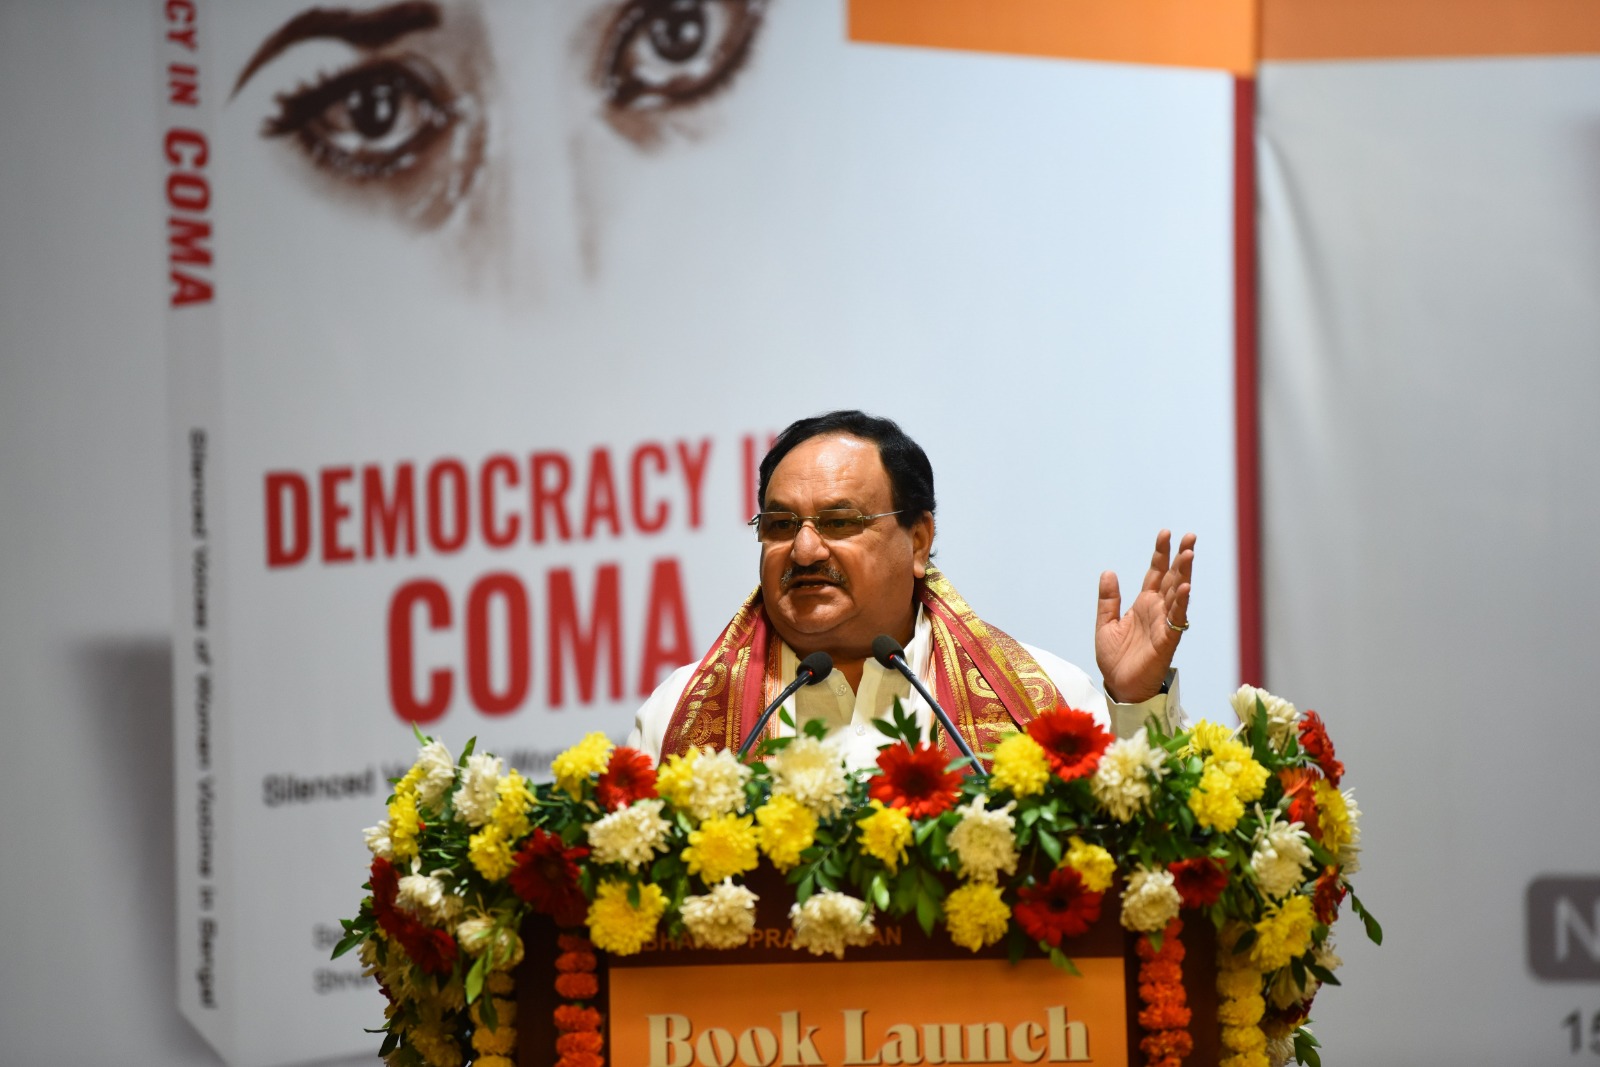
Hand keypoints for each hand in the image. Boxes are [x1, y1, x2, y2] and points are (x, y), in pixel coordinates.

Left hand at [1095, 530, 1194, 703]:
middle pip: (1172, 578)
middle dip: (1180, 557)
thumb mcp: (1105, 624)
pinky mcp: (1167, 640)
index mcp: (1143, 604)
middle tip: (1190, 536)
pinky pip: (1176, 619)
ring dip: (1184, 574)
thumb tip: (1108, 572)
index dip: (1160, 554)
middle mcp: (1157, 610)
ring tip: (1189, 553)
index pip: (1155, 573)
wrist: (1120, 686)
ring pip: (1178, 594)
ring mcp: (1164, 623)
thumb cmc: (1116, 659)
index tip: (1165, 533)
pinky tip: (1185, 587)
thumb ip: (1108, 600)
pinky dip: (1181, 604)